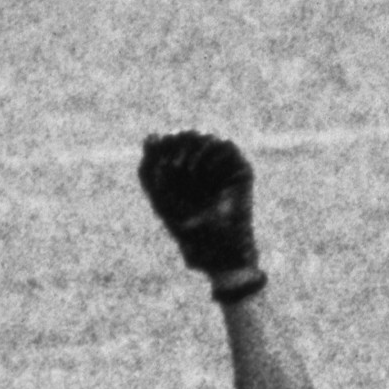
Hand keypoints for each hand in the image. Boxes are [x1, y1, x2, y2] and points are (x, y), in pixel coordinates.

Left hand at [138, 132, 258, 283]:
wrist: (218, 252)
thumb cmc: (189, 235)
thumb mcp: (161, 202)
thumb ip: (150, 172)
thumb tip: (149, 136)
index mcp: (185, 177)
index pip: (173, 143)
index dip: (164, 142)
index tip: (156, 148)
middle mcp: (204, 170)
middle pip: (189, 135)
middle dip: (177, 142)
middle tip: (172, 164)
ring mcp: (222, 169)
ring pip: (206, 137)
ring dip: (192, 149)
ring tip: (186, 172)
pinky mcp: (240, 170)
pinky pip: (225, 145)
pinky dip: (210, 154)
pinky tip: (203, 172)